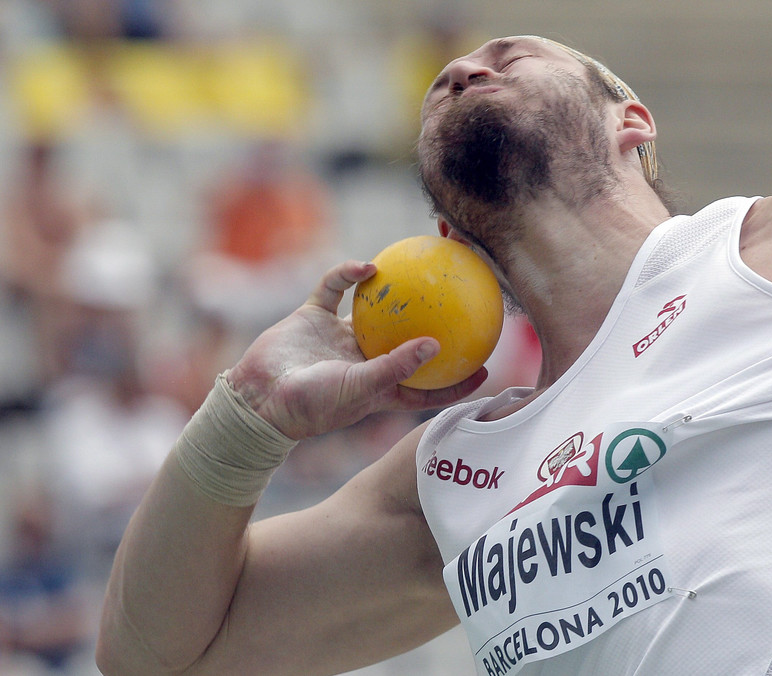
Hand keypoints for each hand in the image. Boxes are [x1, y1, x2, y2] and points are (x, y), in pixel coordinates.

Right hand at [225, 260, 487, 439]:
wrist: (255, 397)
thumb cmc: (311, 405)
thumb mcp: (360, 388)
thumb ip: (397, 366)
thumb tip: (437, 344)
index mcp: (382, 386)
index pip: (430, 385)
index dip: (459, 378)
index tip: (488, 362)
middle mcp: (366, 359)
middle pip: (409, 338)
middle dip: (436, 321)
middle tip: (464, 297)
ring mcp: (339, 337)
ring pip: (376, 306)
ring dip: (396, 285)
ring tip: (423, 260)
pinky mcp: (313, 317)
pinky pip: (336, 288)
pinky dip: (348, 274)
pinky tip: (367, 263)